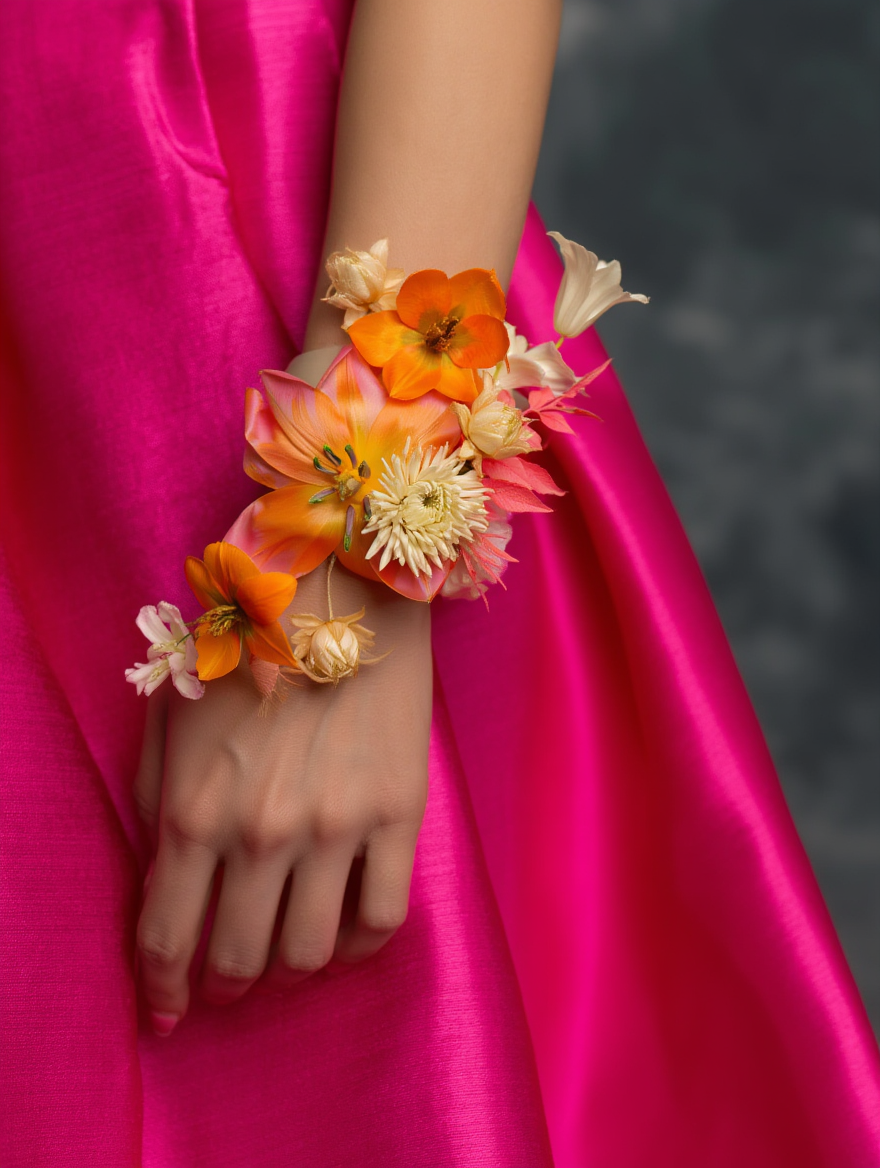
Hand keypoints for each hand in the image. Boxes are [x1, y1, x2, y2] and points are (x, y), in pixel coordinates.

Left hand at [132, 565, 431, 1035]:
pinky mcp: (397, 815)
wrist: (343, 593)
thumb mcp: (170, 718)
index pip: (168, 937)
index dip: (166, 988)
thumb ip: (154, 802)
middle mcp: (261, 831)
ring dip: (292, 972)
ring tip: (289, 955)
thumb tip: (164, 878)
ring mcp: (335, 827)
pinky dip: (359, 948)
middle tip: (232, 979)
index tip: (171, 1011)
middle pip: (240, 960)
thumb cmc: (247, 650)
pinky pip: (382, 920)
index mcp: (192, 808)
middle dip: (228, 985)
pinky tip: (345, 934)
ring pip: (310, 954)